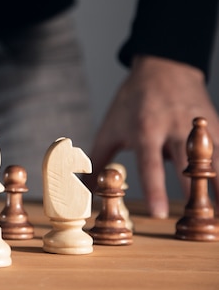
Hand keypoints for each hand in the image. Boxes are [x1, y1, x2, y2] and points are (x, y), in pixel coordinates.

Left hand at [89, 55, 218, 217]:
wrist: (164, 67)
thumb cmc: (132, 102)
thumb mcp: (111, 127)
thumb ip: (98, 160)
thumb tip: (84, 187)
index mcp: (146, 130)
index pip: (150, 165)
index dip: (155, 190)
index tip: (159, 214)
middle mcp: (174, 129)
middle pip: (188, 167)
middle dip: (194, 195)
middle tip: (197, 222)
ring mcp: (199, 128)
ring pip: (215, 162)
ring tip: (218, 215)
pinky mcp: (216, 126)